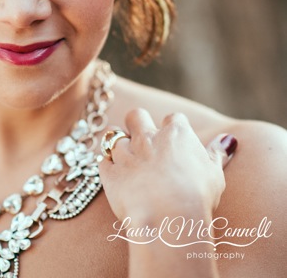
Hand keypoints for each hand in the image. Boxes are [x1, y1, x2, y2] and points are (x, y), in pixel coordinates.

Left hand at [99, 108, 236, 224]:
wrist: (168, 216)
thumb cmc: (197, 196)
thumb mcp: (215, 174)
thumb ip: (217, 154)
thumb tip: (229, 140)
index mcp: (176, 134)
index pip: (173, 118)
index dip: (173, 129)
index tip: (176, 141)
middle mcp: (148, 137)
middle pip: (137, 115)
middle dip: (137, 123)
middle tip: (143, 140)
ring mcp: (126, 154)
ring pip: (114, 137)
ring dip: (120, 147)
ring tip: (128, 161)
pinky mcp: (109, 174)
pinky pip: (102, 162)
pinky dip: (108, 167)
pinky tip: (116, 177)